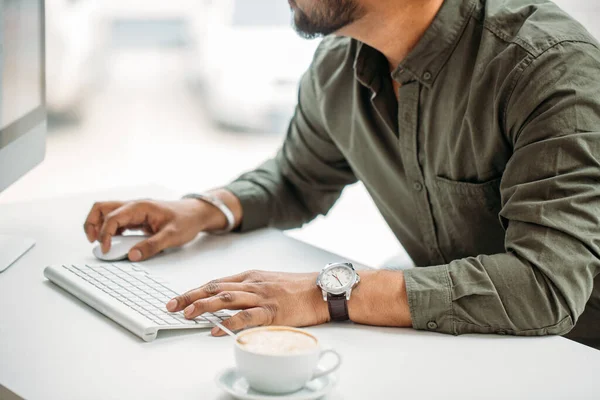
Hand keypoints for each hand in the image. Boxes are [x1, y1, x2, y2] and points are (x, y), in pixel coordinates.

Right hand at [83, 197, 233, 260]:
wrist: (196, 213)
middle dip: (92, 223)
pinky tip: (112, 243)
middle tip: (93, 242)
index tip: (106, 249)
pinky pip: (116, 222)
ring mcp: (134, 212)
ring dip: (98, 226)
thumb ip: (152, 246)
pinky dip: (109, 231)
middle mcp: (134, 206)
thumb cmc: (186, 220)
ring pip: (106, 213)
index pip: (113, 217)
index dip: (105, 234)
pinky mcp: (136, 219)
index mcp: (140, 207)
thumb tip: (133, 255)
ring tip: (100, 243)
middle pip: (101, 208)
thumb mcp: (172, 236)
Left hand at [166, 270, 329, 335]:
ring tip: (187, 314)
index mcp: (250, 276)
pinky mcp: (272, 311)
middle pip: (215, 288)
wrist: (321, 289)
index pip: (216, 282)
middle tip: (172, 305)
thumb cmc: (296, 287)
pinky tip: (216, 328)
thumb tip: (227, 298)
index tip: (179, 298)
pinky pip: (247, 317)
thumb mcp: (268, 281)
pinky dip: (229, 322)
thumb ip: (248, 289)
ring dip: (204, 305)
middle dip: (191, 296)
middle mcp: (252, 284)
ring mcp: (261, 296)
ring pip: (226, 298)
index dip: (195, 290)